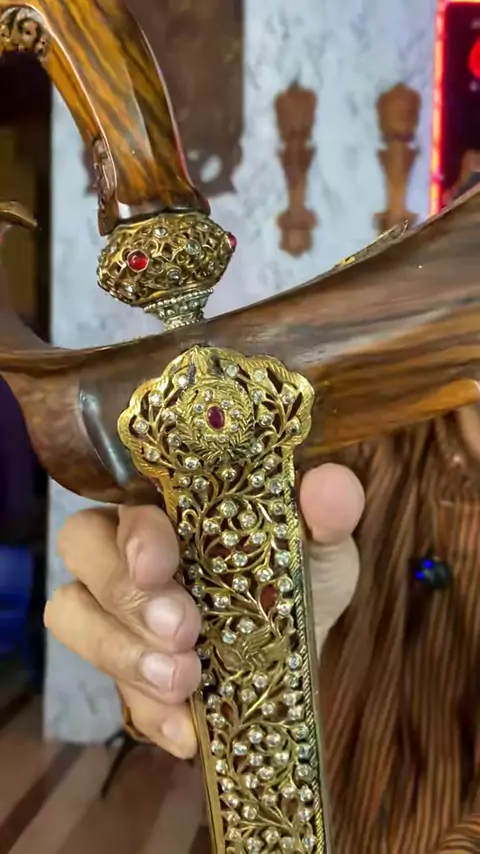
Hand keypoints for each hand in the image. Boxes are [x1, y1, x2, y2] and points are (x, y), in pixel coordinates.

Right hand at [44, 463, 363, 758]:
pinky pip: (111, 691)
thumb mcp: (323, 542)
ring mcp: (119, 611)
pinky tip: (187, 731)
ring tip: (184, 681)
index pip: (126, 498)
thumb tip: (331, 486)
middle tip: (181, 631)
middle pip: (81, 549)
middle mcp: (131, 548)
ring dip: (122, 652)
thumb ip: (328, 511)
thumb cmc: (299, 574)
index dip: (134, 532)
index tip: (161, 564)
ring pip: (72, 614)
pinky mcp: (127, 672)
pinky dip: (147, 712)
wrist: (304, 645)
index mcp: (172, 503)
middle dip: (125, 594)